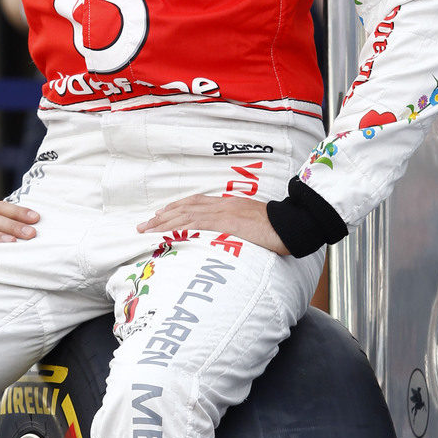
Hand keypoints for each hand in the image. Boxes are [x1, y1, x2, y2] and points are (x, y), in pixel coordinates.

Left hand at [137, 194, 289, 255]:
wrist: (293, 224)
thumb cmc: (278, 227)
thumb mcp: (254, 224)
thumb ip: (239, 226)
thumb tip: (230, 234)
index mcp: (229, 204)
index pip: (196, 203)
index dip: (176, 208)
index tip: (160, 214)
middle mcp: (223, 205)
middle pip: (186, 207)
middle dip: (163, 216)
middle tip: (144, 224)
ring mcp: (224, 213)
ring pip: (186, 214)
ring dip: (164, 222)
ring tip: (147, 229)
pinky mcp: (227, 223)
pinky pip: (198, 224)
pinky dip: (180, 226)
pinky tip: (167, 231)